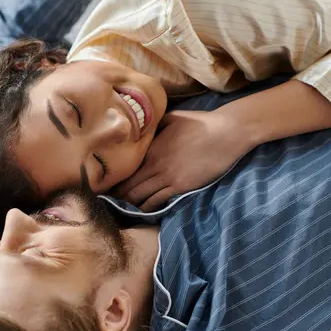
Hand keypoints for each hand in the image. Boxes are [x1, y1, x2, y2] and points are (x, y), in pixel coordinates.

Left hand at [113, 110, 249, 210]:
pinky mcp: (180, 187)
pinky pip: (157, 202)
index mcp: (150, 147)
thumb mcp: (172, 118)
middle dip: (117, 196)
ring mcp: (167, 177)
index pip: (124, 167)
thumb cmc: (201, 123)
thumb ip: (155, 125)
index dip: (113, 178)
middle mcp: (154, 164)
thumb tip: (144, 125)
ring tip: (122, 211)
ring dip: (130, 205)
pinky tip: (143, 212)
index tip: (106, 185)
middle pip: (127, 186)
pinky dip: (147, 208)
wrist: (225, 133)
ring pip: (139, 197)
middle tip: (109, 203)